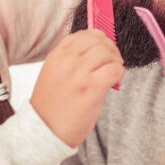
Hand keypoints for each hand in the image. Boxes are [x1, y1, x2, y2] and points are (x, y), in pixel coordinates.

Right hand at [30, 29, 124, 147]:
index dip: (99, 40)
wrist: (45, 130)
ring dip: (116, 61)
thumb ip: (70, 60)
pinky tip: (115, 82)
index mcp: (57, 55)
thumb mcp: (54, 74)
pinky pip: (114, 69)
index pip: (83, 34)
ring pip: (107, 52)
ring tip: (114, 73)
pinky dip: (119, 73)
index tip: (104, 50)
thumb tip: (97, 50)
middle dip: (111, 49)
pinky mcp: (91, 89)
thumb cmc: (52, 106)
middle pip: (98, 41)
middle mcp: (67, 61)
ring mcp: (79, 74)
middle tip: (113, 62)